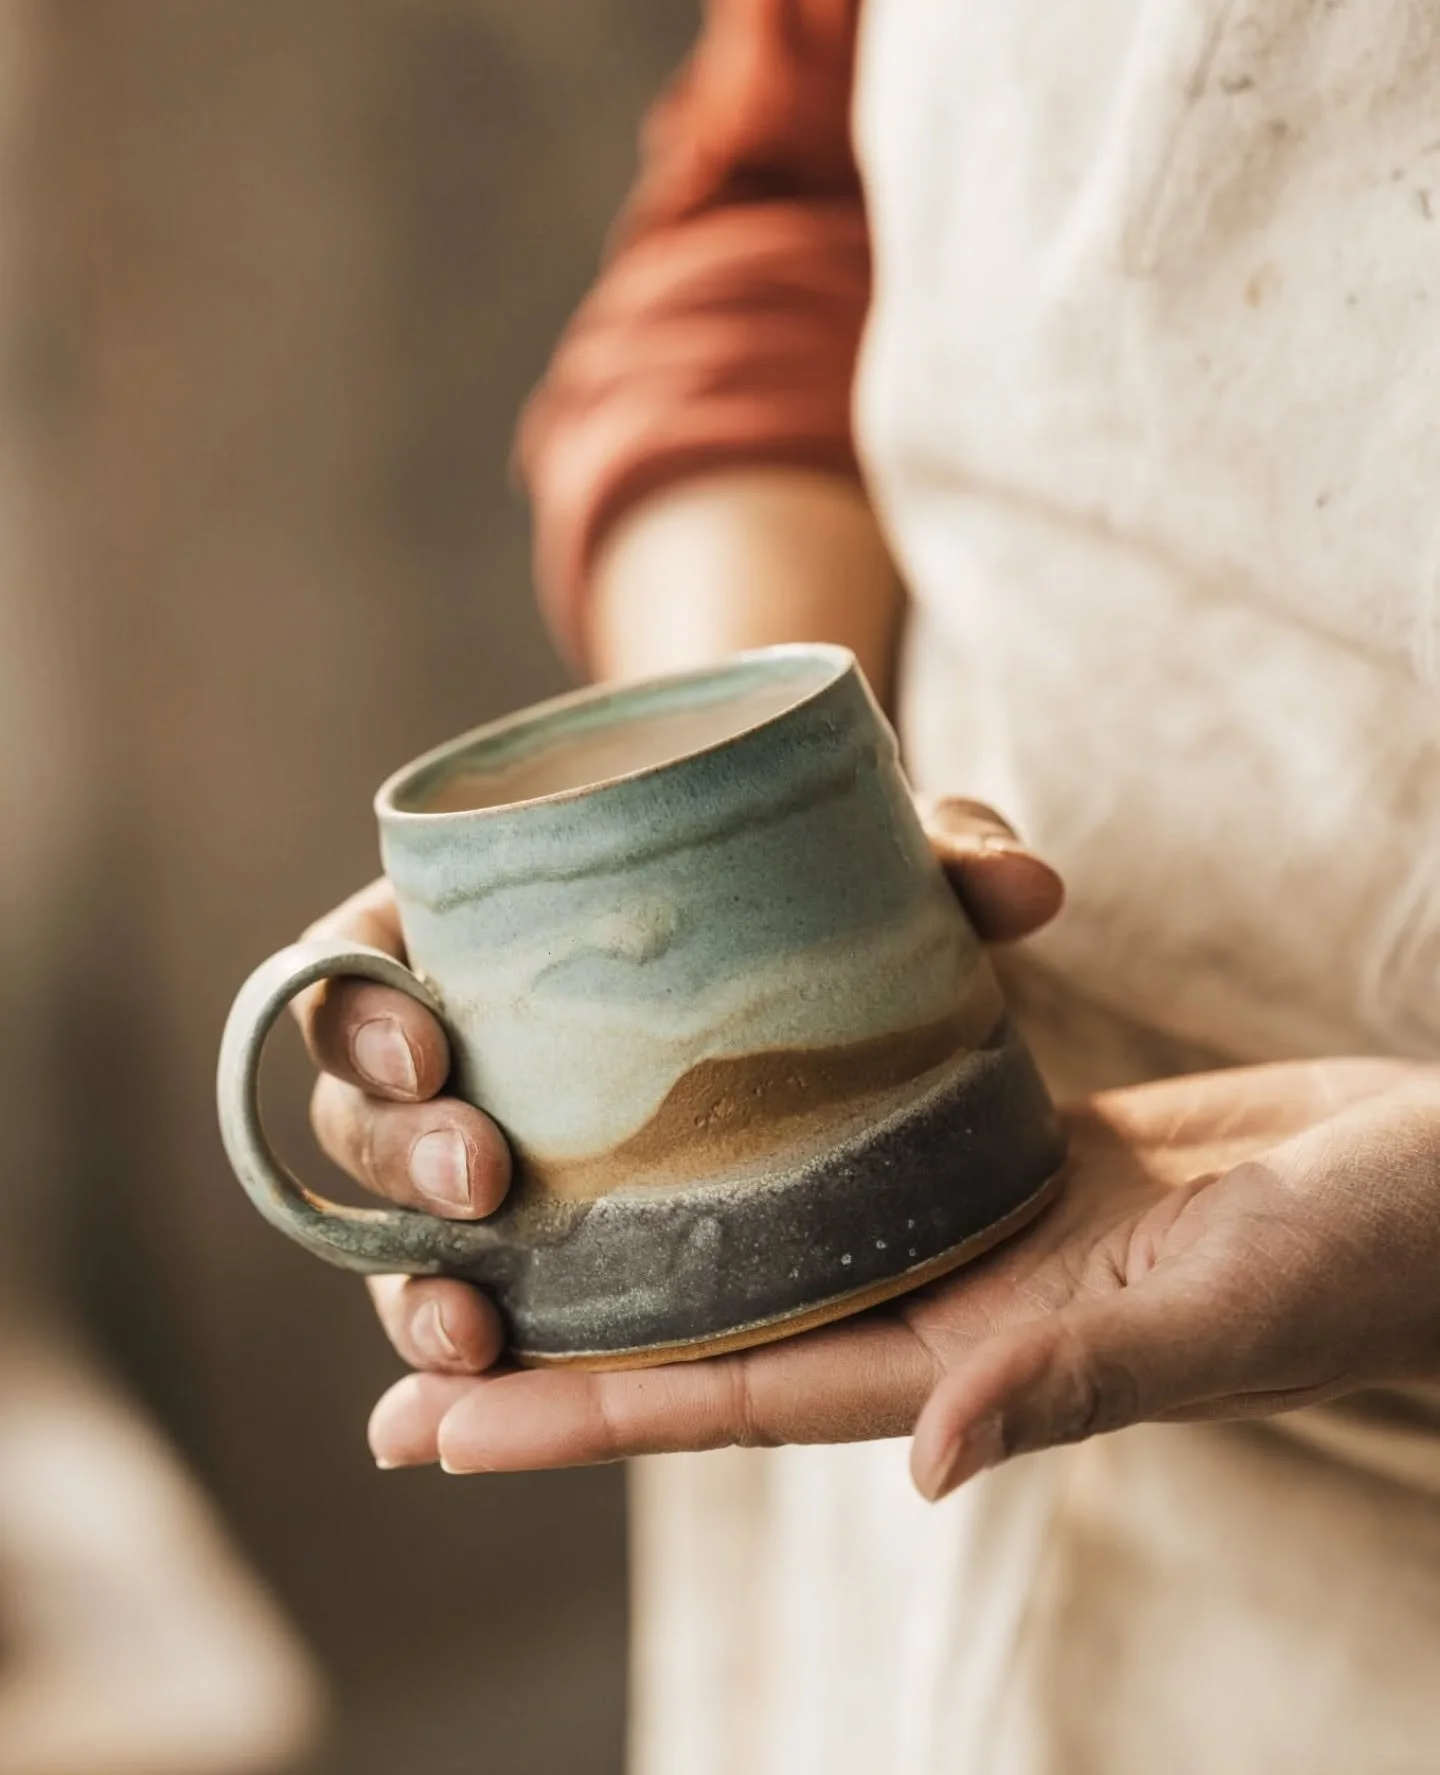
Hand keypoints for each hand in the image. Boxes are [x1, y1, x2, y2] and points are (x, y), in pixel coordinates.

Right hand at [290, 799, 1063, 1430]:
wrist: (836, 957)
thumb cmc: (817, 892)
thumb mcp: (870, 866)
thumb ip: (940, 861)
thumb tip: (1028, 894)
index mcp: (487, 931)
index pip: (356, 957)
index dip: (353, 1006)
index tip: (428, 1039)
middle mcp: (468, 1050)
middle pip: (358, 1112)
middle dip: (387, 1156)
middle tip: (481, 1175)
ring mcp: (503, 1159)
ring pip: (395, 1232)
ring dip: (405, 1287)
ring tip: (465, 1335)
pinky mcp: (564, 1254)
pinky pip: (487, 1305)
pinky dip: (465, 1365)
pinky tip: (450, 1423)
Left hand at [363, 1054, 1439, 1497]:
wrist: (1429, 1179)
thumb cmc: (1357, 1257)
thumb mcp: (1218, 1308)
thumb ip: (1078, 1377)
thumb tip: (931, 1465)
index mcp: (968, 1361)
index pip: (731, 1397)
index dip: (576, 1413)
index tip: (427, 1417)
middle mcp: (941, 1300)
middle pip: (712, 1316)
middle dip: (561, 1324)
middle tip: (400, 1307)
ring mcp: (967, 1218)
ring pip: (770, 1218)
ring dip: (644, 1211)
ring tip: (512, 1177)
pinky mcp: (1005, 1138)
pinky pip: (854, 1123)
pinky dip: (767, 1108)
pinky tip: (687, 1068)